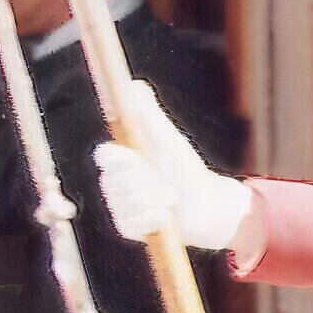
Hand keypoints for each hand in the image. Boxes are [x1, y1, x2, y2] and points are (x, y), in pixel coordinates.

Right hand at [92, 79, 252, 252]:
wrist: (207, 205)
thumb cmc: (186, 169)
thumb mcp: (167, 139)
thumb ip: (148, 114)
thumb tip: (134, 85)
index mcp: (121, 159)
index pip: (104, 156)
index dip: (122, 159)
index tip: (140, 158)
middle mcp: (115, 182)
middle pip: (115, 181)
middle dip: (147, 182)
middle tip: (167, 183)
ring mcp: (119, 206)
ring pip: (124, 202)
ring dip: (155, 200)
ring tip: (171, 200)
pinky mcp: (127, 228)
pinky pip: (130, 223)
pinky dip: (154, 219)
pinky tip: (167, 217)